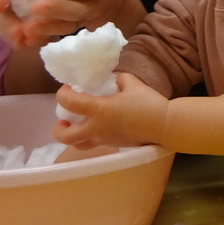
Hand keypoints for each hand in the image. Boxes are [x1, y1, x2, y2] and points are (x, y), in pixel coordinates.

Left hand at [0, 0, 144, 47]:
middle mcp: (99, 4)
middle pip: (79, 10)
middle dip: (57, 10)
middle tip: (35, 7)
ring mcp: (88, 19)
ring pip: (69, 26)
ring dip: (49, 27)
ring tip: (28, 28)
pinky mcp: (76, 27)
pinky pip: (61, 32)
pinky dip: (45, 34)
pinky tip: (28, 35)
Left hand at [52, 73, 168, 149]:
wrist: (165, 125)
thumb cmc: (149, 104)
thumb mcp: (133, 84)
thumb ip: (119, 80)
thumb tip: (114, 80)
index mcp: (100, 110)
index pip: (70, 103)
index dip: (63, 94)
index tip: (68, 88)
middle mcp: (97, 128)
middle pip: (65, 137)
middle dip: (58, 128)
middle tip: (63, 119)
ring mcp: (104, 139)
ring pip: (78, 144)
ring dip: (73, 136)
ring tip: (78, 126)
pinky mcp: (114, 144)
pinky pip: (94, 142)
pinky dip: (91, 135)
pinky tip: (101, 125)